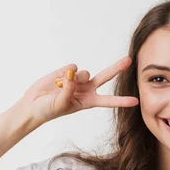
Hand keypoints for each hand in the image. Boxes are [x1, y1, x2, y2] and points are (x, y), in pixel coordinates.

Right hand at [17, 56, 139, 123]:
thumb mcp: (62, 105)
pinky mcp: (67, 70)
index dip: (121, 101)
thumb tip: (73, 74)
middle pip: (105, 77)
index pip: (108, 101)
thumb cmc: (49, 110)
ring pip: (84, 72)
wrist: (34, 104)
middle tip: (129, 60)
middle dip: (116, 68)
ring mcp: (77, 79)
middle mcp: (86, 89)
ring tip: (62, 86)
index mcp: (89, 101)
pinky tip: (57, 80)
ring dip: (75, 78)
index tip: (136, 102)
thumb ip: (69, 90)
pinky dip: (64, 73)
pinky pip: (72, 67)